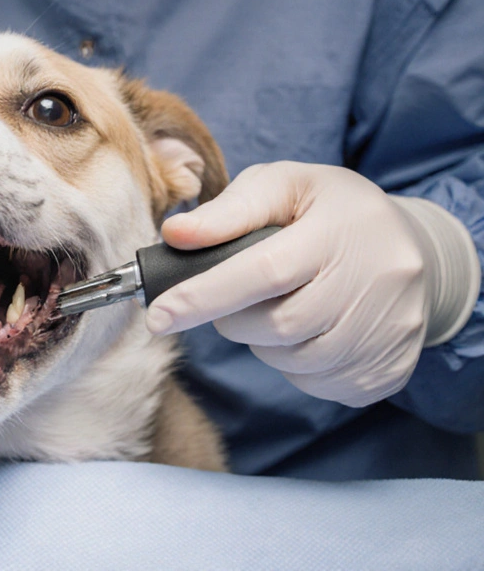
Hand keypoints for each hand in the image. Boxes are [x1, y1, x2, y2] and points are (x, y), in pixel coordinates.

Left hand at [145, 162, 436, 406]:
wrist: (413, 247)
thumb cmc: (329, 211)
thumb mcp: (284, 186)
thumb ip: (228, 212)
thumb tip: (175, 235)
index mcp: (341, 230)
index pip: (264, 272)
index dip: (204, 296)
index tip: (159, 316)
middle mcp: (376, 282)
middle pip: (278, 326)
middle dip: (235, 320)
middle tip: (232, 299)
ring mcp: (390, 331)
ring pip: (296, 361)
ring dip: (266, 345)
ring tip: (275, 308)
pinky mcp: (390, 369)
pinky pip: (321, 384)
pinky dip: (297, 367)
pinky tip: (305, 333)